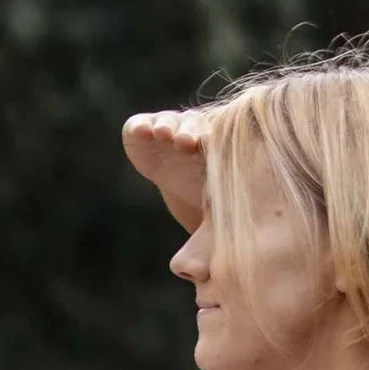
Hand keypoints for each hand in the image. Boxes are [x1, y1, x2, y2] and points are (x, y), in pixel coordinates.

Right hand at [122, 107, 207, 229]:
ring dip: (166, 127)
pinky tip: (140, 132)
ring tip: (162, 133)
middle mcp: (192, 128)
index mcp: (215, 143)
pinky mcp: (141, 130)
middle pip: (193, 124)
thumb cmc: (206, 194)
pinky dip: (139, 126)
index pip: (214, 135)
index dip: (209, 139)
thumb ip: (219, 211)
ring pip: (168, 122)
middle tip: (185, 142)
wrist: (185, 185)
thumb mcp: (217, 202)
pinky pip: (139, 124)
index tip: (207, 145)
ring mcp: (167, 126)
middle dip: (188, 132)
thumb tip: (230, 247)